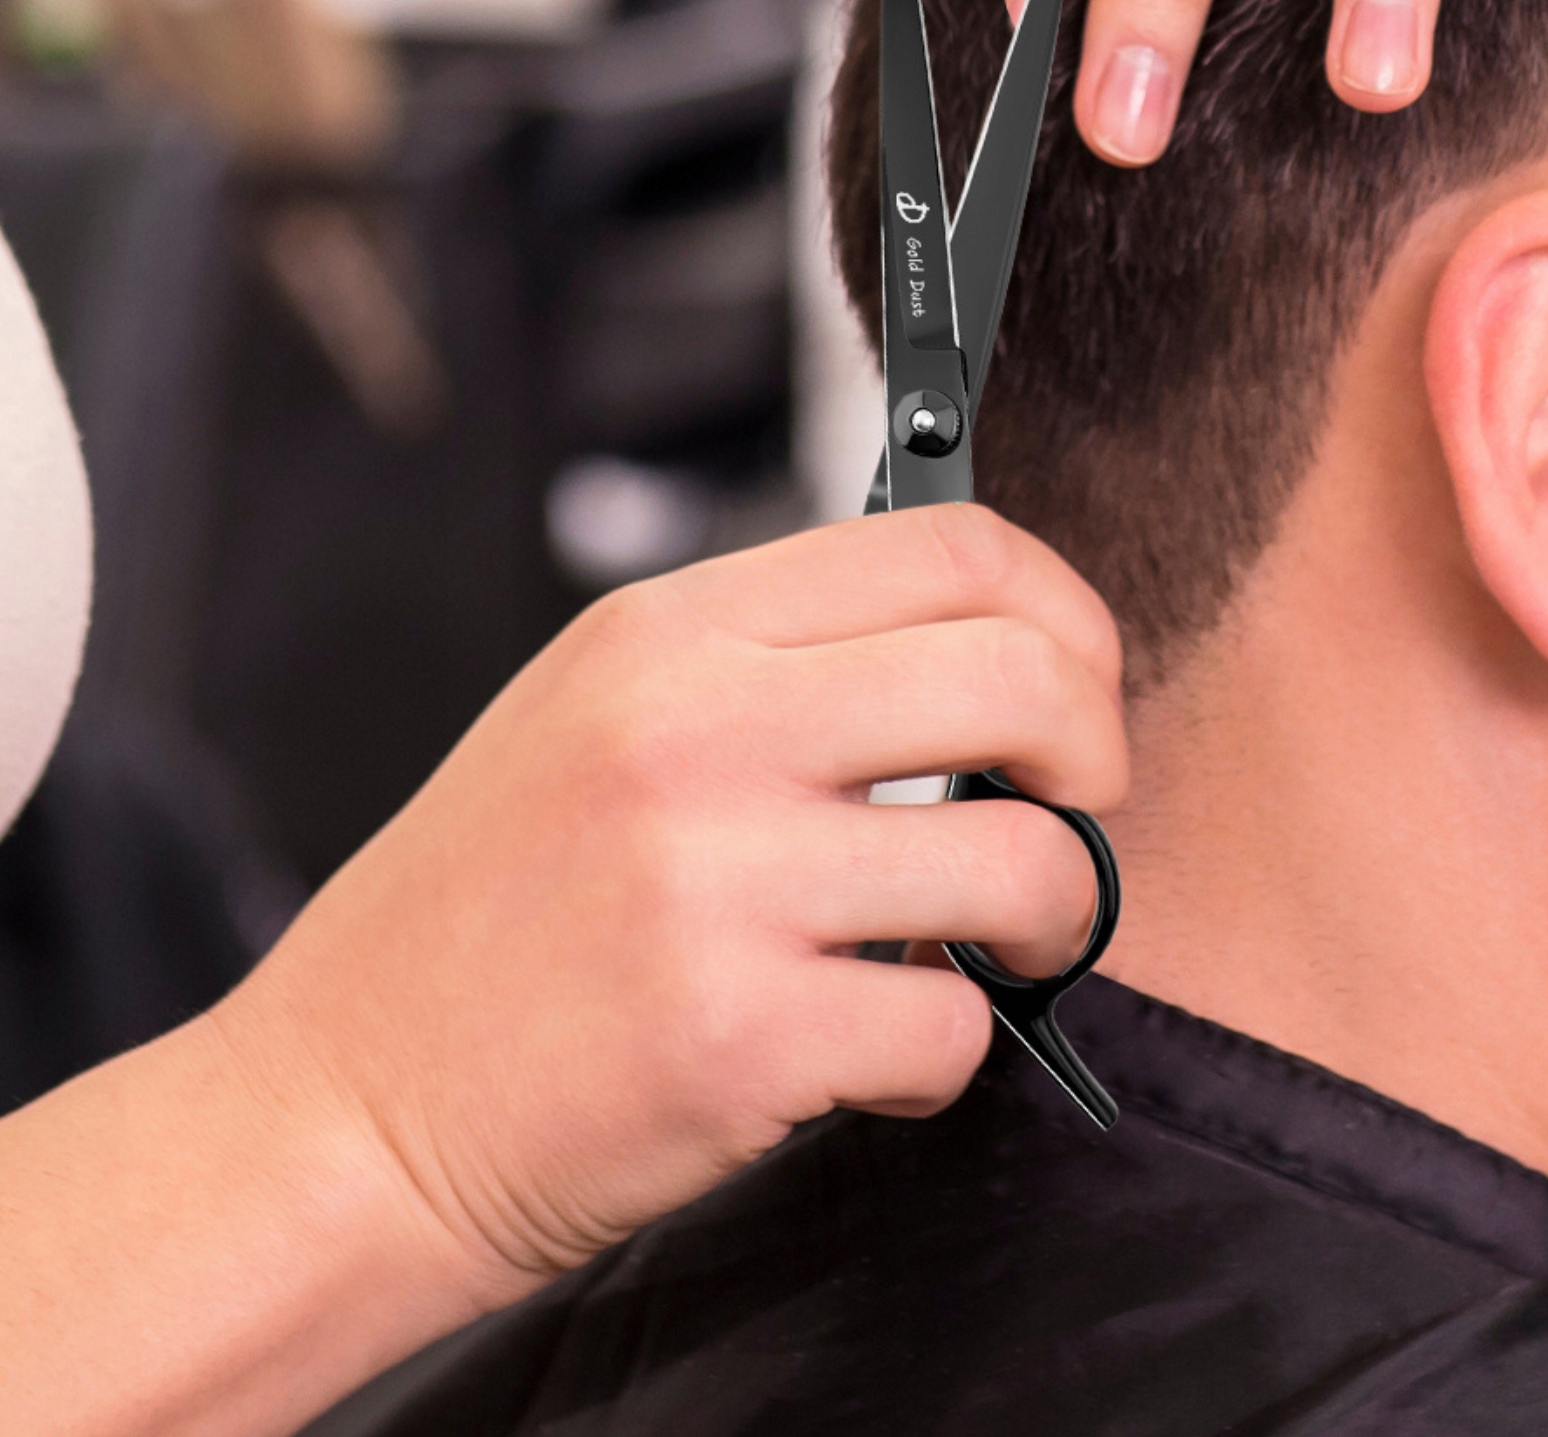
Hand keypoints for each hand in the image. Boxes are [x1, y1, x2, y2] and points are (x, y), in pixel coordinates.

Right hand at [203, 506, 1124, 1298]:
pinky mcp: (734, 1038)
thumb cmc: (491, 913)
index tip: (1076, 679)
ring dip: (1055, 913)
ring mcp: (715, 883)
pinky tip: (879, 1055)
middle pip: (1023, 679)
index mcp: (671, 632)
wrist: (341, 1111)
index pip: (951, 546)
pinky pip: (950, 1025)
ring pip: (1024, 861)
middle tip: (1074, 810)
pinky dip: (946, 1055)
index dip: (1063, 610)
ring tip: (1000, 945)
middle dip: (1096, 751)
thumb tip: (980, 638)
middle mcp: (696, 731)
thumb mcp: (599, 710)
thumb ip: (773, 657)